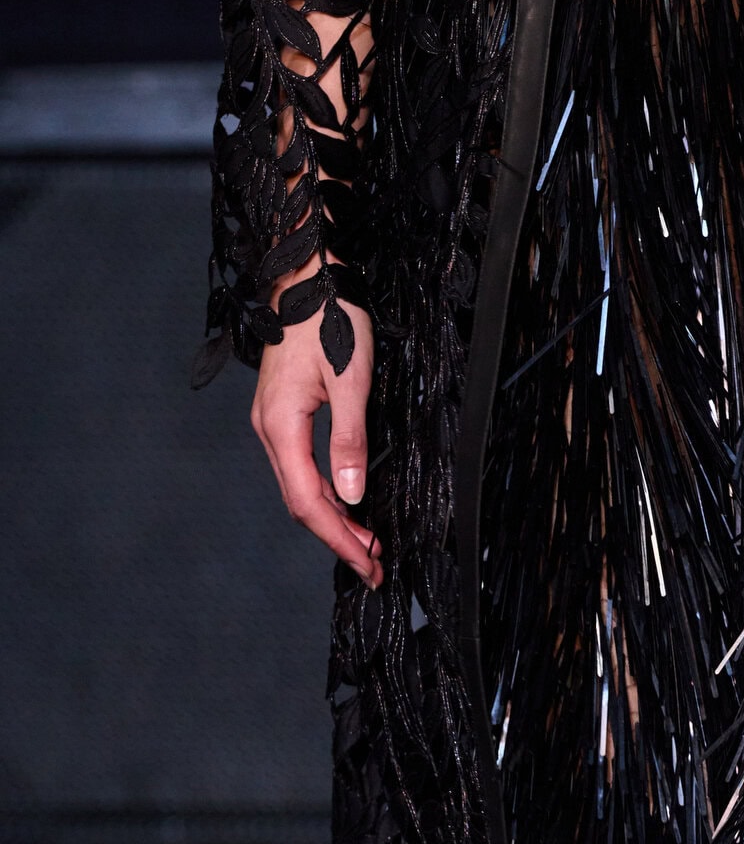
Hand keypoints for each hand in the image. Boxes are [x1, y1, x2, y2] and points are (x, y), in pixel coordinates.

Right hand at [251, 299, 381, 585]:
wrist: (307, 278)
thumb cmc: (331, 318)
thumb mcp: (351, 379)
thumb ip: (350, 438)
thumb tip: (352, 493)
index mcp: (281, 426)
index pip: (310, 502)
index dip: (339, 538)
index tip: (368, 563)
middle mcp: (269, 430)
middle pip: (301, 502)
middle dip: (337, 537)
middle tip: (374, 565)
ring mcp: (272, 422)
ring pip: (300, 486)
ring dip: (333, 517)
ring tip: (366, 541)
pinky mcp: (282, 412)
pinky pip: (300, 466)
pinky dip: (325, 491)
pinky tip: (347, 500)